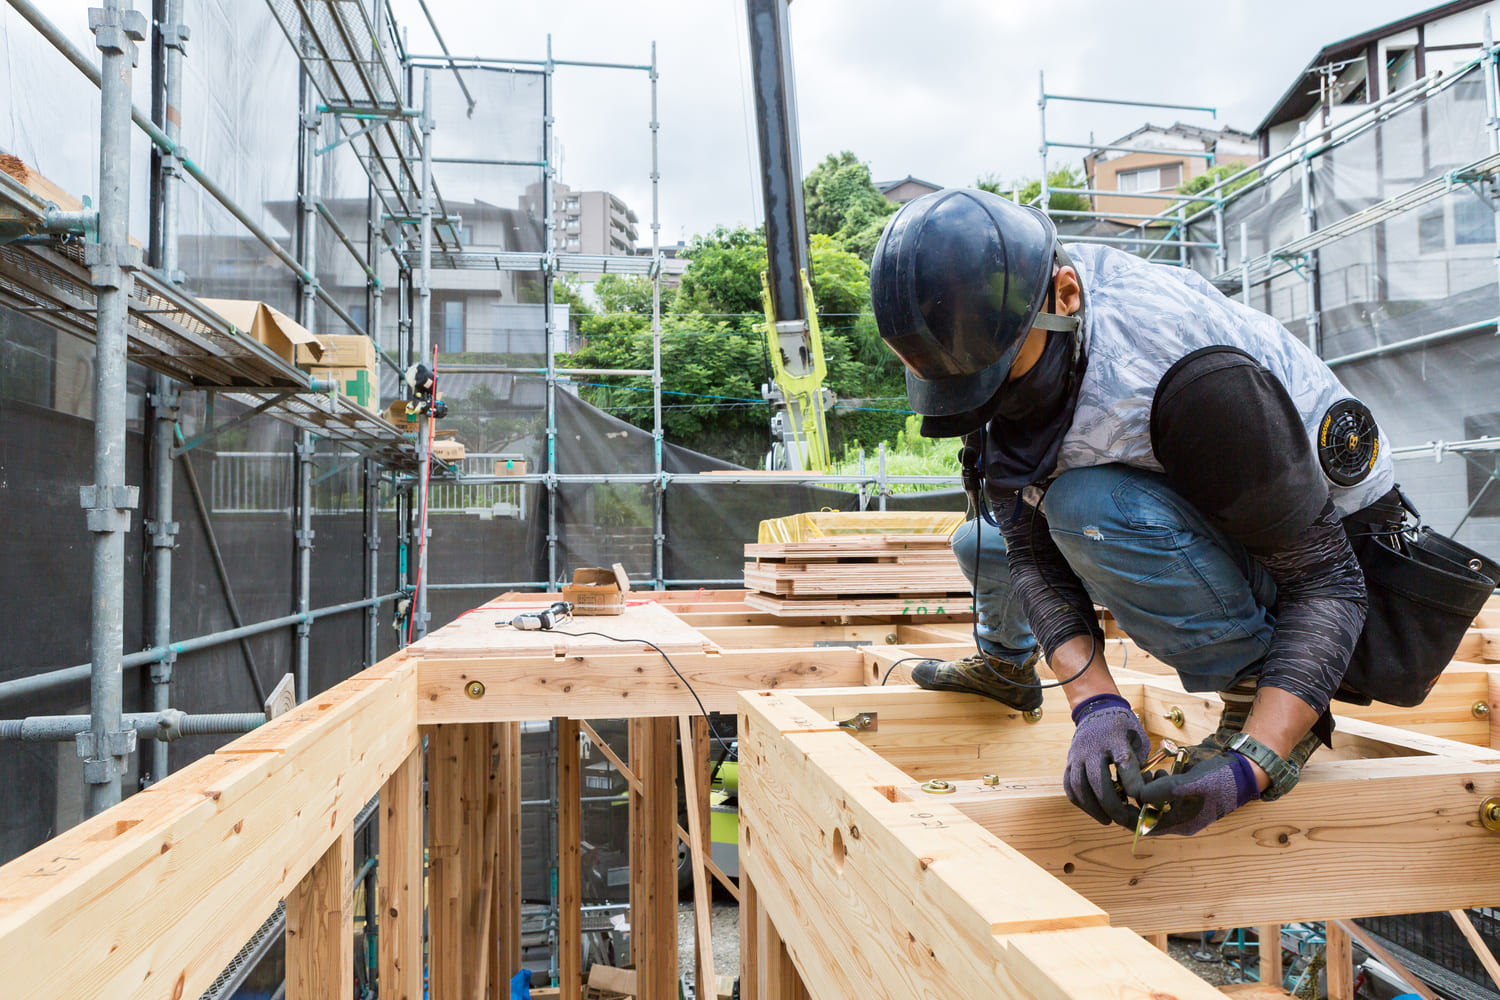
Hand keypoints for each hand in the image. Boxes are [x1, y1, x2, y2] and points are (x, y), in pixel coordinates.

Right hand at [1064, 694, 1148, 827]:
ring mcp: (1078, 754)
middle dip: (1111, 805)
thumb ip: (1139, 766)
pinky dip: (1079, 801)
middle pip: (1097, 780)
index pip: (1124, 763)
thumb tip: (1141, 796)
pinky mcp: (1069, 760)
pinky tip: (1092, 810)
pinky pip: (1069, 785)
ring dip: (1092, 807)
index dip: (1133, 784)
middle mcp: (1093, 746)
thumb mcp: (1138, 740)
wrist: (1098, 710)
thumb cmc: (1124, 729)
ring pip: (1079, 785)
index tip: (1140, 799)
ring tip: (1107, 820)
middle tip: (1123, 819)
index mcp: (1116, 739)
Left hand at [1138, 751, 1259, 835]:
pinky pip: (1162, 792)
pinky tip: (1157, 770)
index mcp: (1182, 824)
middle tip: (1127, 782)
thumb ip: (1165, 791)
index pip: (1145, 828)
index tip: (1115, 799)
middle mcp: (1179, 818)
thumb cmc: (1220, 780)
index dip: (1127, 816)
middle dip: (1135, 799)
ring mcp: (1182, 806)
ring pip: (1153, 802)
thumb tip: (1138, 796)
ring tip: (1145, 774)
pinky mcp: (1183, 793)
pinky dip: (1155, 782)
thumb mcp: (1191, 785)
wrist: (1243, 770)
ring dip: (1145, 789)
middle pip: (1146, 815)